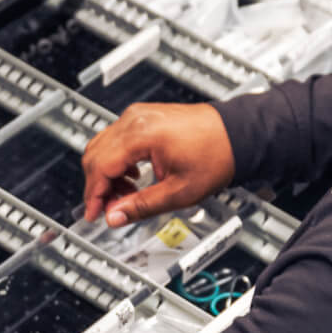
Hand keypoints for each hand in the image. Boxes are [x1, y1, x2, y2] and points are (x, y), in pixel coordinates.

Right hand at [81, 102, 235, 225]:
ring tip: (125, 196)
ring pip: (102, 145)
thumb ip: (141, 206)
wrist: (237, 134)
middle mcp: (135, 119)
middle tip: (108, 209)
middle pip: (95, 154)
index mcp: (141, 134)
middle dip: (97, 185)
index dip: (94, 194)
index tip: (94, 214)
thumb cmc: (217, 154)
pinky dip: (116, 161)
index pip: (100, 166)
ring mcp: (138, 115)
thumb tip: (115, 217)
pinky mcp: (144, 117)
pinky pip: (116, 139)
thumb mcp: (179, 191)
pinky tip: (132, 178)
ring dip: (106, 174)